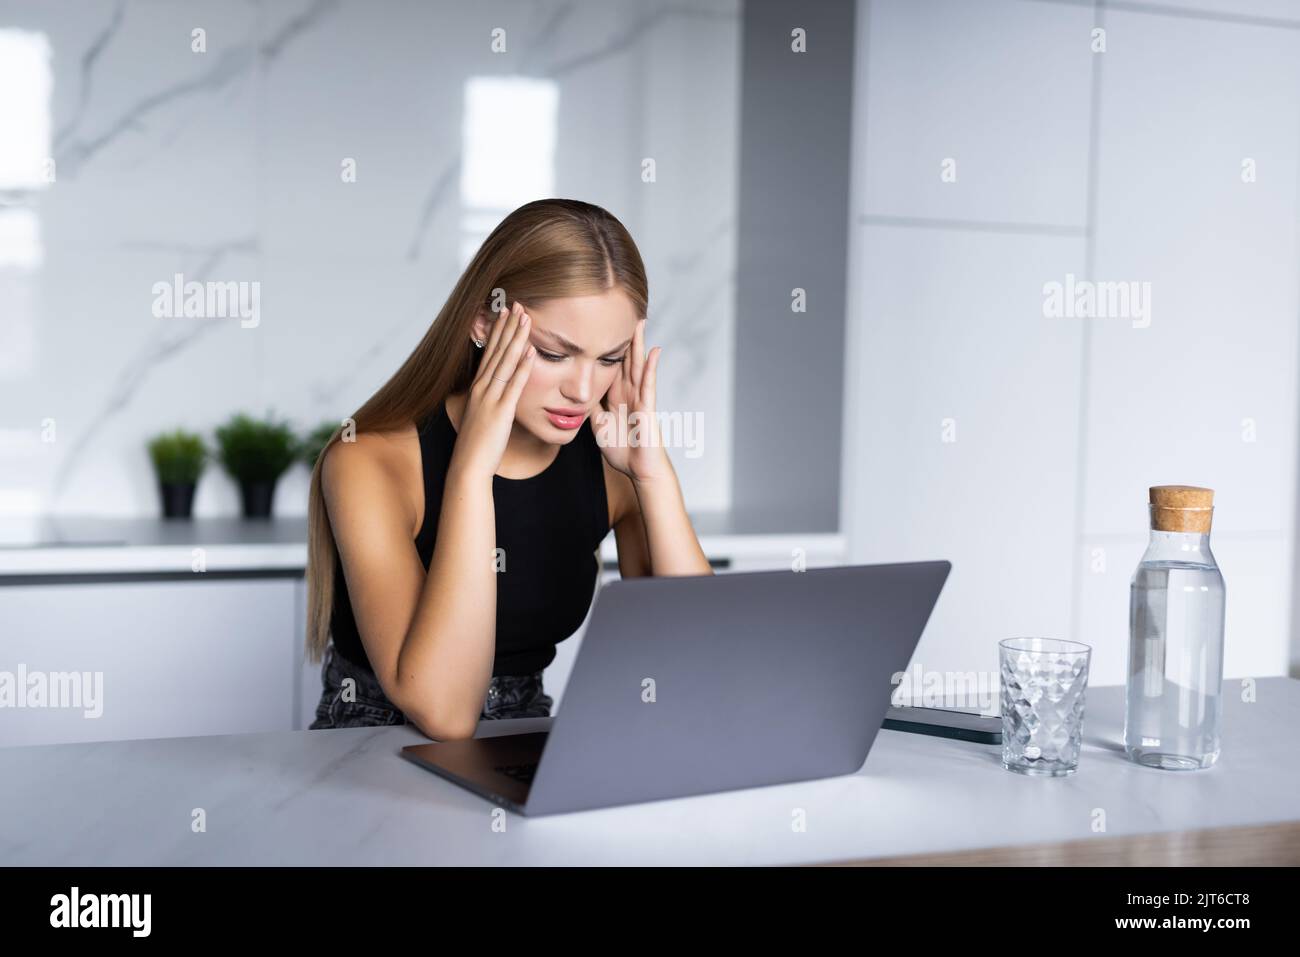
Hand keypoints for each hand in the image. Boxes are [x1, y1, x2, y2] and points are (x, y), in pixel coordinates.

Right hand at [449, 302, 535, 482]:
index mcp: (479, 388)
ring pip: (504, 362)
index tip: (505, 313)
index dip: (498, 331)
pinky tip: (531, 351)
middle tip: (517, 303)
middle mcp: (482, 388)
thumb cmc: (477, 444)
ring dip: (516, 338)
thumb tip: (497, 392)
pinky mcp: (500, 411)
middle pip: (496, 350)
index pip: (489, 353)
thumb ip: (490, 400)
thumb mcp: (483, 415)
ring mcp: (490, 398)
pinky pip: (513, 385)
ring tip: (526, 317)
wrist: (468, 465)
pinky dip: (522, 367)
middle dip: (507, 326)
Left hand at [590, 316, 669, 482]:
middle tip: (621, 314)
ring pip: (638, 365)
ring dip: (638, 344)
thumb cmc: (622, 450)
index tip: (596, 328)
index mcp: (615, 396)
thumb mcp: (597, 425)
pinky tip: (654, 351)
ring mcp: (639, 397)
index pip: (608, 366)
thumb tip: (576, 395)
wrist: (638, 470)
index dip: (603, 348)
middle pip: (624, 359)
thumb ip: (590, 408)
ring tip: (639, 322)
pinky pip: (649, 383)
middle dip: (622, 338)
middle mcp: (628, 393)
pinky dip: (652, 367)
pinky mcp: (648, 406)